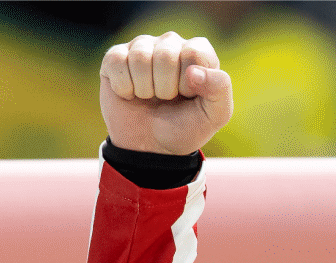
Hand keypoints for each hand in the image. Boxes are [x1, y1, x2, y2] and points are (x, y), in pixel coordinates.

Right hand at [100, 33, 233, 156]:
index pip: (194, 53)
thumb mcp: (214, 115)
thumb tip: (195, 72)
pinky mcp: (116, 56)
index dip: (189, 82)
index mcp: (198, 53)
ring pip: (140, 57)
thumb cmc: (186, 127)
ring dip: (145, 89)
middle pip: (166, 55)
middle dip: (166, 88)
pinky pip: (117, 62)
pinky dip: (124, 87)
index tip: (188, 96)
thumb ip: (219, 90)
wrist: (151, 147)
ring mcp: (141, 47)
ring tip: (150, 97)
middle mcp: (170, 43)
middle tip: (167, 99)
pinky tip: (131, 94)